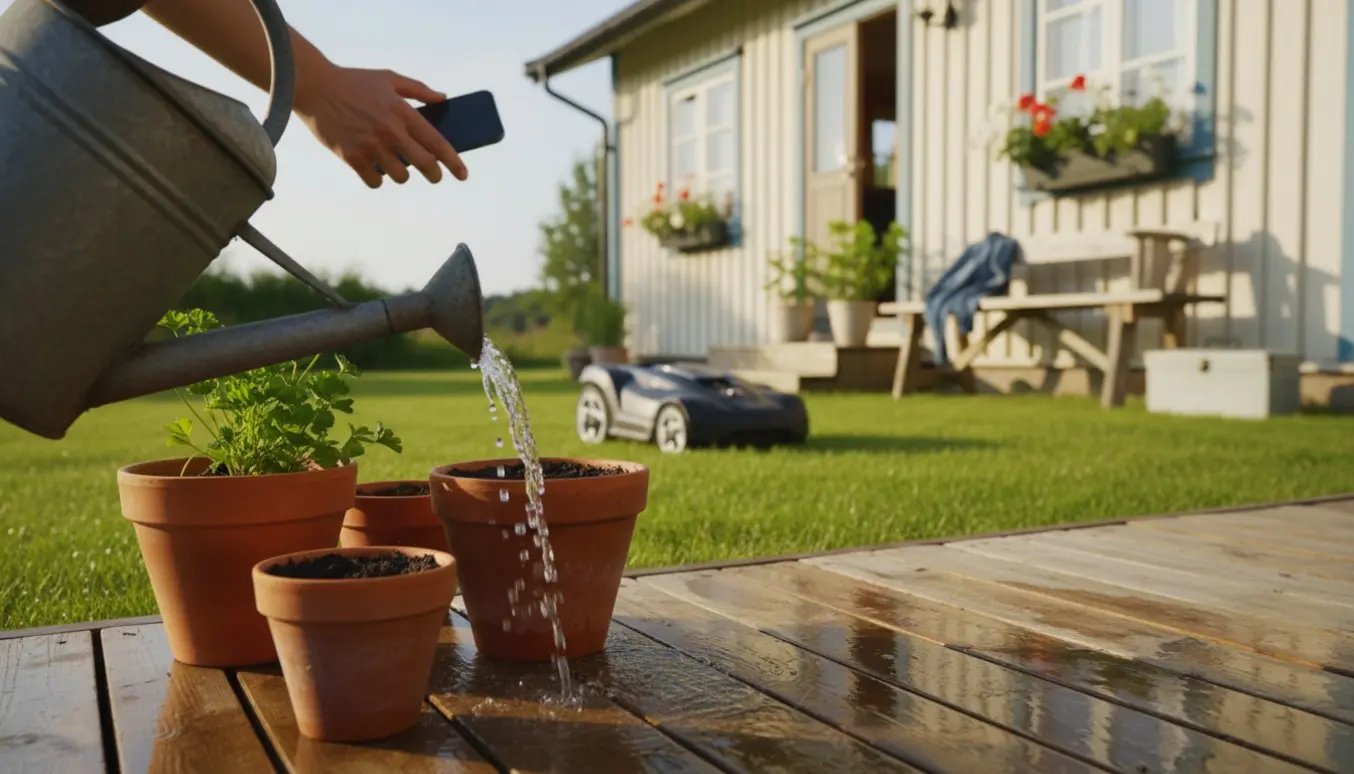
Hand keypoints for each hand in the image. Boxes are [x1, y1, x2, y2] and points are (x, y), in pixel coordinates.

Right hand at [294, 65, 468, 188]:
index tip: (463, 174)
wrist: (315, 87)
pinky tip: (376, 169)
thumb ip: (418, 89)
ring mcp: (371, 146)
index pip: (437, 143)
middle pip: (425, 165)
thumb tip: (443, 98)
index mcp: (403, 113)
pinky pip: (375, 181)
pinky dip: (378, 178)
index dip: (454, 162)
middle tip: (435, 175)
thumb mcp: (389, 78)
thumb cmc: (354, 82)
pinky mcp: (352, 157)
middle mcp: (390, 132)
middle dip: (435, 174)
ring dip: (402, 174)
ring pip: (401, 176)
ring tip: (397, 165)